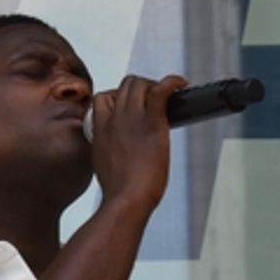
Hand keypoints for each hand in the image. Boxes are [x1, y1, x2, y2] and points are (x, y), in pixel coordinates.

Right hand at [88, 73, 187, 213]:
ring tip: (165, 96)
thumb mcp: (103, 164)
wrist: (127, 197)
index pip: (103, 98)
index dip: (117, 97)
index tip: (128, 105)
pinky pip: (161, 89)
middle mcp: (114, 118)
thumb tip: (119, 150)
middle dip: (139, 88)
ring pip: (140, 84)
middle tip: (152, 100)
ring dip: (153, 85)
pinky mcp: (152, 120)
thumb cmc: (119, 189)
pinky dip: (172, 82)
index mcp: (100, 129)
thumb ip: (109, 149)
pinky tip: (180, 84)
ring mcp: (132, 117)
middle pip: (124, 86)